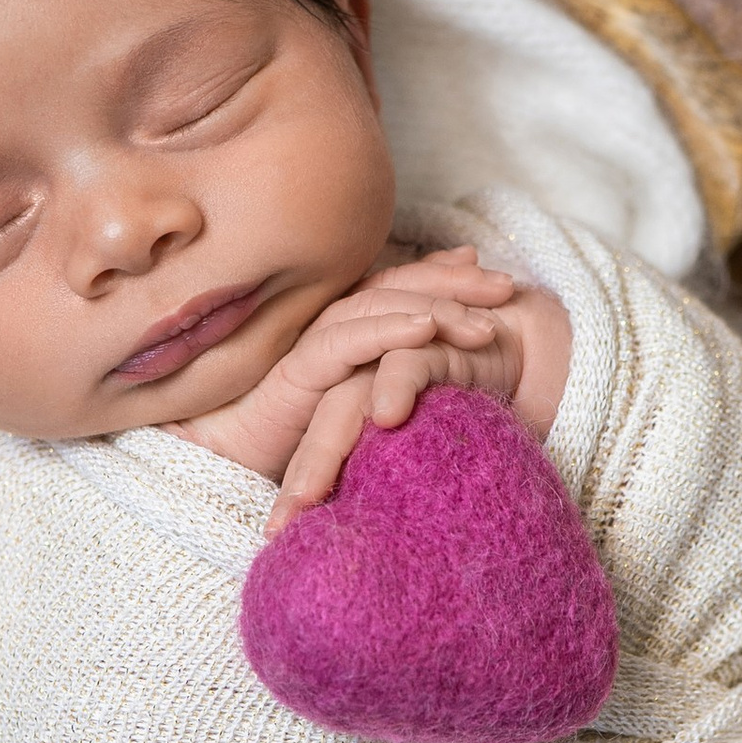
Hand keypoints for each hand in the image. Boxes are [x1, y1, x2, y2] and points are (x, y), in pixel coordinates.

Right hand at [177, 247, 523, 513]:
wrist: (233, 464)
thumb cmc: (303, 441)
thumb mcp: (369, 409)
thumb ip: (404, 381)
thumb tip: (454, 361)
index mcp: (351, 327)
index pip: (407, 286)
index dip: (454, 278)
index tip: (507, 285)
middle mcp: (333, 325)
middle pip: (399, 286)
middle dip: (456, 284)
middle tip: (508, 289)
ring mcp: (314, 342)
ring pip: (378, 306)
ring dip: (432, 306)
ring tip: (480, 318)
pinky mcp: (296, 371)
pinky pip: (344, 342)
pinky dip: (386, 330)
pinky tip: (423, 331)